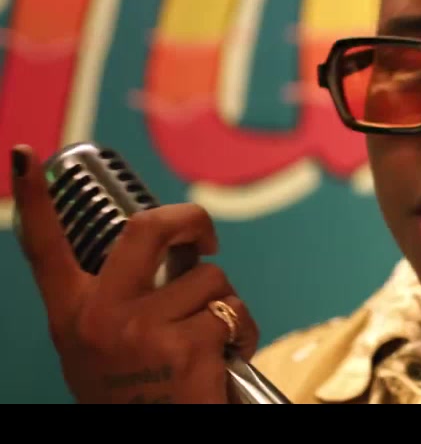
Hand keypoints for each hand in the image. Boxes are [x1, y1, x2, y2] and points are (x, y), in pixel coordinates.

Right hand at [11, 144, 257, 403]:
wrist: (155, 443)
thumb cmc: (138, 397)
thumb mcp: (105, 350)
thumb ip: (120, 304)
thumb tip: (171, 257)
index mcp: (73, 316)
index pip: (44, 249)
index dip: (32, 200)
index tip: (25, 156)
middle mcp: (100, 318)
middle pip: (148, 231)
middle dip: (190, 221)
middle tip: (205, 238)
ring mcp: (142, 330)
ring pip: (208, 280)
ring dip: (225, 305)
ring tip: (212, 340)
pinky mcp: (185, 346)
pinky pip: (233, 314)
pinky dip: (244, 333)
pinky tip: (227, 360)